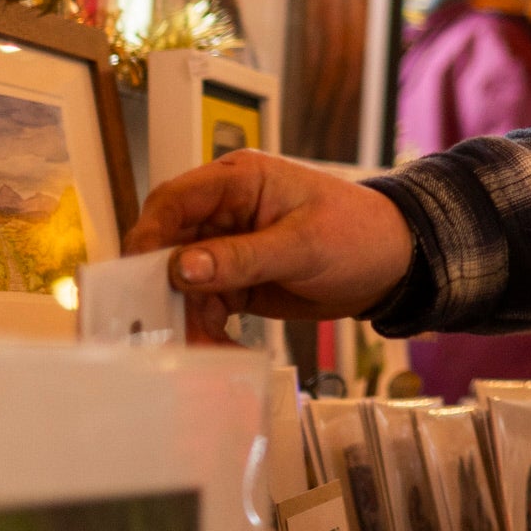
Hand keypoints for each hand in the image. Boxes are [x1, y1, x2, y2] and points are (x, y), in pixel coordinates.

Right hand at [123, 150, 414, 343]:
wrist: (394, 264)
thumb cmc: (360, 233)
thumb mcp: (303, 244)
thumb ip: (243, 256)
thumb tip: (183, 267)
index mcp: (240, 181)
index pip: (175, 200)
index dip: (149, 235)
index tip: (137, 275)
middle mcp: (226, 212)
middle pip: (169, 246)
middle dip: (163, 288)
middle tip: (160, 325)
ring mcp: (229, 247)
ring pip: (184, 284)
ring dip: (186, 317)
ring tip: (201, 348)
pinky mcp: (237, 280)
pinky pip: (205, 305)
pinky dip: (206, 329)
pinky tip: (221, 349)